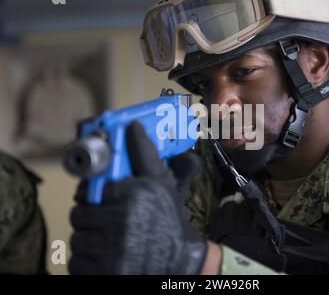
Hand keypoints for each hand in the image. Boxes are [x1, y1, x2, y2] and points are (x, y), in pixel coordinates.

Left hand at [69, 122, 205, 274]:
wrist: (180, 264)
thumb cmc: (169, 223)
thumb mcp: (162, 185)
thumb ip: (145, 156)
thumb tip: (133, 126)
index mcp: (133, 195)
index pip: (88, 190)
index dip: (91, 195)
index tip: (99, 199)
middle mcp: (121, 221)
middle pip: (79, 214)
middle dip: (91, 218)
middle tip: (109, 223)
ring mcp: (110, 251)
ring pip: (77, 239)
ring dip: (90, 241)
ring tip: (112, 242)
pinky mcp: (101, 272)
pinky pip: (76, 262)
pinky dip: (88, 262)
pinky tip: (108, 258)